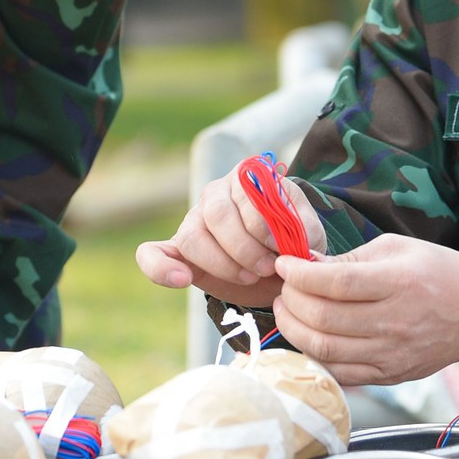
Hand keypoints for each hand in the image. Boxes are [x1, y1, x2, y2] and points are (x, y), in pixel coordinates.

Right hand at [135, 168, 326, 309]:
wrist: (278, 268)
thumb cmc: (291, 245)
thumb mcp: (307, 234)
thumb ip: (305, 231)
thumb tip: (295, 242)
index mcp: (247, 179)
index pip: (245, 196)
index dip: (263, 228)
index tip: (280, 251)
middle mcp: (216, 193)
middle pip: (218, 215)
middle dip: (245, 248)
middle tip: (267, 268)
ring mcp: (193, 220)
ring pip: (193, 236)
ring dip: (222, 263)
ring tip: (247, 276)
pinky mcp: (177, 249)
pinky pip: (151, 254)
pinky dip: (161, 268)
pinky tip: (182, 280)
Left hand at [273, 234, 458, 384]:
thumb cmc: (440, 273)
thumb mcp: (398, 248)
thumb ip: (350, 259)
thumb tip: (306, 264)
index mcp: (399, 283)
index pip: (336, 284)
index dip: (300, 275)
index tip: (284, 264)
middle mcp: (395, 323)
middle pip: (324, 319)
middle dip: (291, 301)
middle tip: (284, 287)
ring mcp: (392, 355)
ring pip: (325, 350)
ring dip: (294, 329)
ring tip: (287, 310)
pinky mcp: (389, 375)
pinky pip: (339, 373)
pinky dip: (313, 356)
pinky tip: (306, 336)